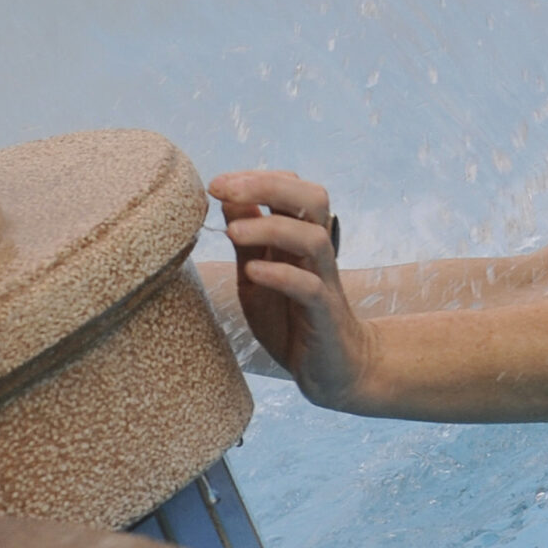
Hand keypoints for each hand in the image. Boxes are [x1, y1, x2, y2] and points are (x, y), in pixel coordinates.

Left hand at [207, 169, 378, 409]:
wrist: (330, 368)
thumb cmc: (289, 318)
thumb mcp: (256, 274)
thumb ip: (246, 240)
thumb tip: (227, 197)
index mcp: (299, 237)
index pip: (290, 187)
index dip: (255, 178)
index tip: (216, 184)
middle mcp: (316, 251)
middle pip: (312, 198)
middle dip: (268, 185)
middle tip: (224, 189)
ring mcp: (324, 280)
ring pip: (314, 237)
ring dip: (271, 227)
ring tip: (232, 232)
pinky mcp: (325, 313)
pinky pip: (311, 287)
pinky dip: (282, 274)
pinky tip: (254, 271)